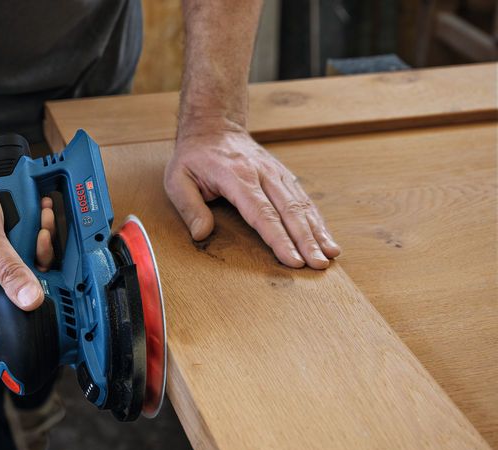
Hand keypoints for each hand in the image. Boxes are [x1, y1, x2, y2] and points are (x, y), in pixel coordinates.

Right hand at [0, 150, 51, 364]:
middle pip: (15, 302)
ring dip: (38, 250)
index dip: (4, 357)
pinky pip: (20, 250)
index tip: (29, 363)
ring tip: (39, 225)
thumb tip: (31, 303)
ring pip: (22, 273)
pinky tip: (36, 214)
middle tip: (43, 254)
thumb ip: (9, 269)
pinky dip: (32, 234)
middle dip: (37, 283)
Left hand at [164, 119, 340, 268]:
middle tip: (319, 265)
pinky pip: (303, 198)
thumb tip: (201, 234)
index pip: (261, 213)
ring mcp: (275, 173)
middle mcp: (261, 174)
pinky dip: (317, 219)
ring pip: (301, 204)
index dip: (278, 238)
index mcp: (236, 177)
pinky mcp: (282, 175)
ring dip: (317, 231)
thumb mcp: (177, 179)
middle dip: (306, 240)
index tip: (293, 260)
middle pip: (288, 211)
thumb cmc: (194, 157)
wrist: (214, 126)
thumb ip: (189, 207)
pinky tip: (326, 237)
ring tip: (331, 254)